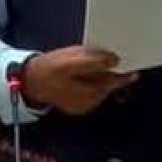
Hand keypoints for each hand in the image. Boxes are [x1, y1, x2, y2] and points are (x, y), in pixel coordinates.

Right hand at [18, 46, 132, 115]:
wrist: (29, 80)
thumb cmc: (49, 69)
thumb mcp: (71, 60)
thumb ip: (94, 60)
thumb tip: (115, 60)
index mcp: (91, 93)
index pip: (115, 82)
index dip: (124, 72)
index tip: (133, 63)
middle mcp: (91, 103)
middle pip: (108, 85)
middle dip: (111, 72)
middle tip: (110, 57)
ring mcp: (84, 105)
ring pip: (100, 87)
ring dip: (101, 75)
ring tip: (93, 62)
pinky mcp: (78, 104)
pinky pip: (91, 90)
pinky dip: (92, 81)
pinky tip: (84, 72)